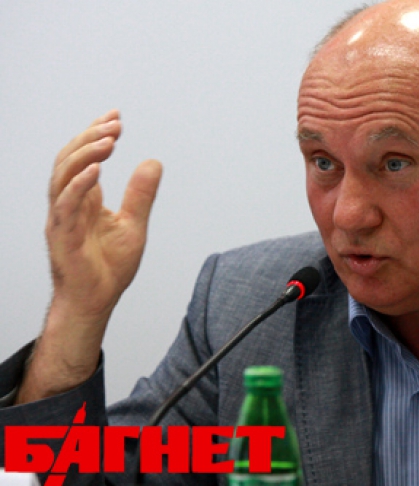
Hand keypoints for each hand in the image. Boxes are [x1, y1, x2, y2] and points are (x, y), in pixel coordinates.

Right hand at [17, 110, 161, 402]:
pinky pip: (65, 203)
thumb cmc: (109, 267)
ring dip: (85, 154)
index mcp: (85, 199)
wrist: (95, 300)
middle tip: (115, 125)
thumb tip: (154, 162)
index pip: (84, 158)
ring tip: (110, 140)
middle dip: (91, 138)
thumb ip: (141, 194)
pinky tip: (97, 169)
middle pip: (70, 159)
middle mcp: (69, 203)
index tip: (115, 117)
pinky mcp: (61, 234)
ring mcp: (62, 217)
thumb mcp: (134, 225)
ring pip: (63, 175)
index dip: (95, 135)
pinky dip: (79, 184)